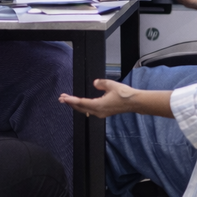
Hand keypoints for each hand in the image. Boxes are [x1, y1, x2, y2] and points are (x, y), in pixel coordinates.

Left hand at [59, 78, 175, 118]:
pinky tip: (80, 104)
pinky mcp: (104, 112)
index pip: (81, 103)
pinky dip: (82, 106)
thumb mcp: (111, 85)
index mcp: (98, 105)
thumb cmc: (124, 94)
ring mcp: (101, 113)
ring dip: (75, 105)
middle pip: (80, 108)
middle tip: (61, 98)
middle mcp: (98, 111)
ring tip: (67, 100)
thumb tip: (95, 83)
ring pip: (84, 110)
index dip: (71, 100)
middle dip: (70, 103)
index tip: (64, 98)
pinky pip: (90, 110)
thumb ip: (101, 83)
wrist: (134, 102)